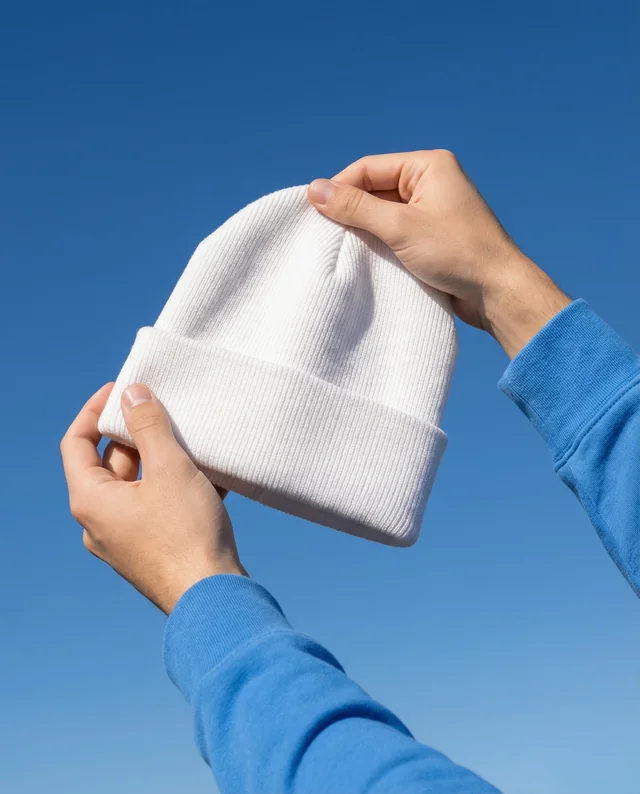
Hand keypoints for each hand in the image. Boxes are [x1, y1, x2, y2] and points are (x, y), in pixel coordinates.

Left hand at [61, 383, 246, 613]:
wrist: (213, 598)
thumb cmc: (187, 533)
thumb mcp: (169, 468)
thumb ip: (149, 426)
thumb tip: (131, 394)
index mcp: (91, 500)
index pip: (77, 443)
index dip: (95, 410)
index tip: (122, 390)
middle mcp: (100, 522)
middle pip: (110, 463)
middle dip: (139, 434)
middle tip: (166, 410)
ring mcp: (125, 539)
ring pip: (139, 485)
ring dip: (163, 459)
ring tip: (193, 439)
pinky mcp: (152, 550)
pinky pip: (157, 507)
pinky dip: (176, 486)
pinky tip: (210, 474)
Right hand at [308, 150, 569, 357]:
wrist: (498, 291)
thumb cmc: (456, 253)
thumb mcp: (400, 227)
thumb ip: (356, 208)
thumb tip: (314, 189)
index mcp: (428, 165)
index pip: (369, 168)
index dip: (339, 187)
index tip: (313, 211)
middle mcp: (431, 181)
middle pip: (375, 188)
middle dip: (351, 209)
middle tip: (325, 233)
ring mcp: (433, 209)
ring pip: (384, 212)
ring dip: (364, 229)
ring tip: (343, 246)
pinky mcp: (433, 235)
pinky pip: (396, 231)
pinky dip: (380, 242)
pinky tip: (366, 257)